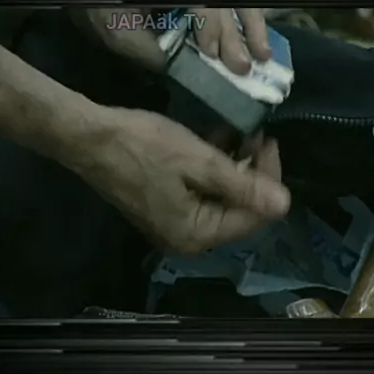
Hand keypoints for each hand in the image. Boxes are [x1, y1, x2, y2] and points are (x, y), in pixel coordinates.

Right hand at [65, 107, 289, 253]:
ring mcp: (172, 225)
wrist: (89, 138)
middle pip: (238, 211)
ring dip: (234, 168)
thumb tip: (284, 205)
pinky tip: (216, 143)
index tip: (270, 142)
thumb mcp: (199, 160)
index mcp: (196, 234)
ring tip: (240, 134)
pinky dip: (212, 171)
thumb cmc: (143, 146)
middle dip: (253, 172)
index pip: (253, 216)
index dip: (269, 179)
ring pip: (220, 200)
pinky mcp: (163, 208)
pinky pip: (200, 194)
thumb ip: (243, 185)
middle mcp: (187, 239)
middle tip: (257, 135)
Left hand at [76, 7, 269, 73]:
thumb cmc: (97, 6)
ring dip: (250, 25)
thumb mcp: (118, 32)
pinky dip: (243, 18)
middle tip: (247, 66)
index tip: (215, 54)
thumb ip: (149, 51)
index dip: (212, 27)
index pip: (203, 0)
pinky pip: (228, 0)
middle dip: (236, 33)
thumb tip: (183, 70)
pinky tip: (256, 39)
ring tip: (264, 54)